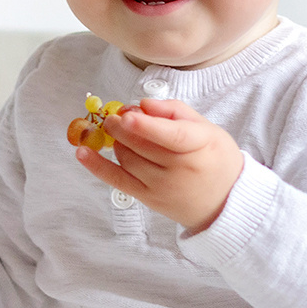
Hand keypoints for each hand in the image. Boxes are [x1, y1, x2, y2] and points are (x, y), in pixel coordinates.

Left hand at [75, 98, 244, 234]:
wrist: (225, 203)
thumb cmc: (216, 159)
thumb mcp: (208, 129)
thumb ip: (176, 112)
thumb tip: (143, 104)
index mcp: (200, 146)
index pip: (172, 136)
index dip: (148, 126)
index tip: (128, 114)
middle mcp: (180, 169)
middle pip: (142, 145)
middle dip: (122, 125)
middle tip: (115, 115)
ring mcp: (162, 186)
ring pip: (128, 158)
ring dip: (118, 140)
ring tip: (123, 133)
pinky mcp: (147, 198)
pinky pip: (117, 180)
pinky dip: (97, 166)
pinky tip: (81, 151)